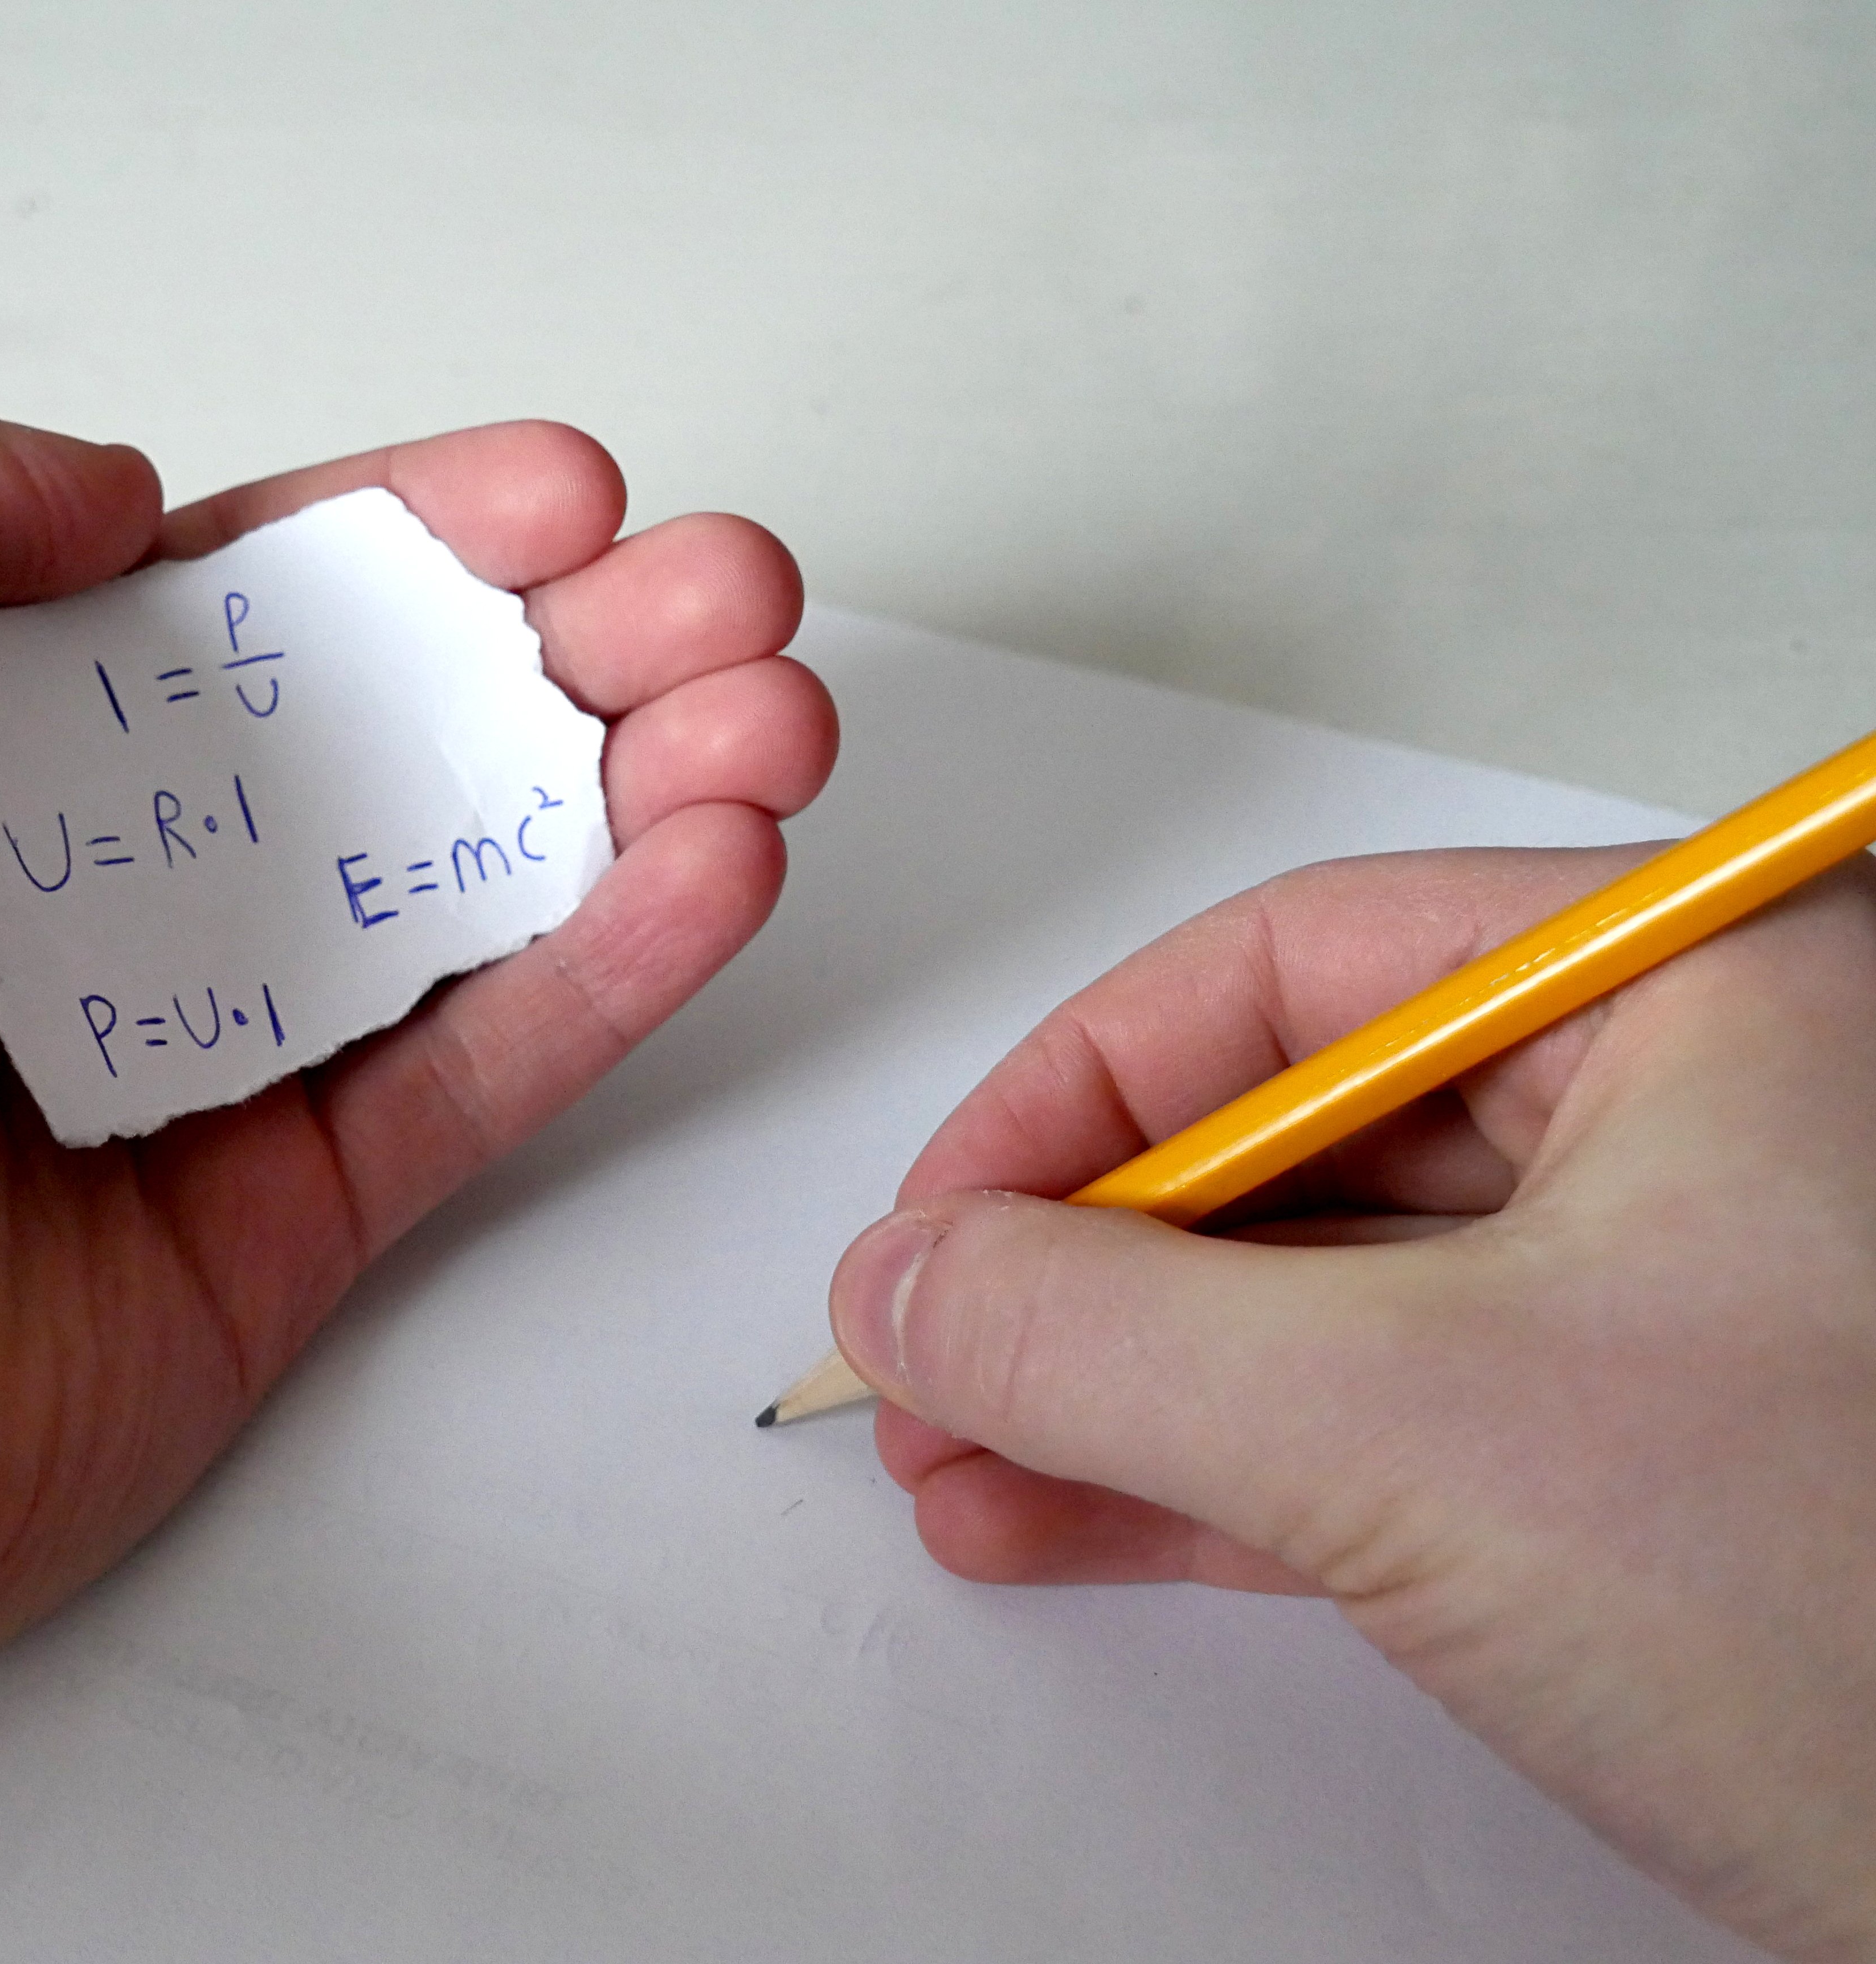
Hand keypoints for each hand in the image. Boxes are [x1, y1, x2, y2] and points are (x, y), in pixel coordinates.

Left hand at [0, 386, 829, 1781]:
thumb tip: (132, 496)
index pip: (261, 603)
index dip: (431, 535)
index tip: (569, 495)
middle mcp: (122, 891)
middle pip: (410, 736)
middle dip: (592, 649)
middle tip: (736, 594)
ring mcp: (220, 1058)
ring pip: (481, 896)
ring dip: (650, 790)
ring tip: (781, 715)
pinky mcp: (291, 1218)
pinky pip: (483, 1069)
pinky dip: (613, 969)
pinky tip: (721, 867)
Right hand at [827, 846, 1875, 1960]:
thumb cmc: (1868, 1615)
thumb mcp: (1417, 1432)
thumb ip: (1108, 1337)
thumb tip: (904, 1283)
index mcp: (1705, 990)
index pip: (1298, 970)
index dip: (1076, 1095)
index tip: (939, 1222)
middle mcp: (1704, 1109)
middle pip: (1297, 1133)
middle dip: (1084, 1273)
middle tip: (931, 1362)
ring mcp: (1686, 1291)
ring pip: (1325, 1294)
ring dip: (1119, 1389)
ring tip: (958, 1466)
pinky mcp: (1657, 1457)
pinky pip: (1382, 1418)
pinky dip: (1215, 1475)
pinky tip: (1064, 1516)